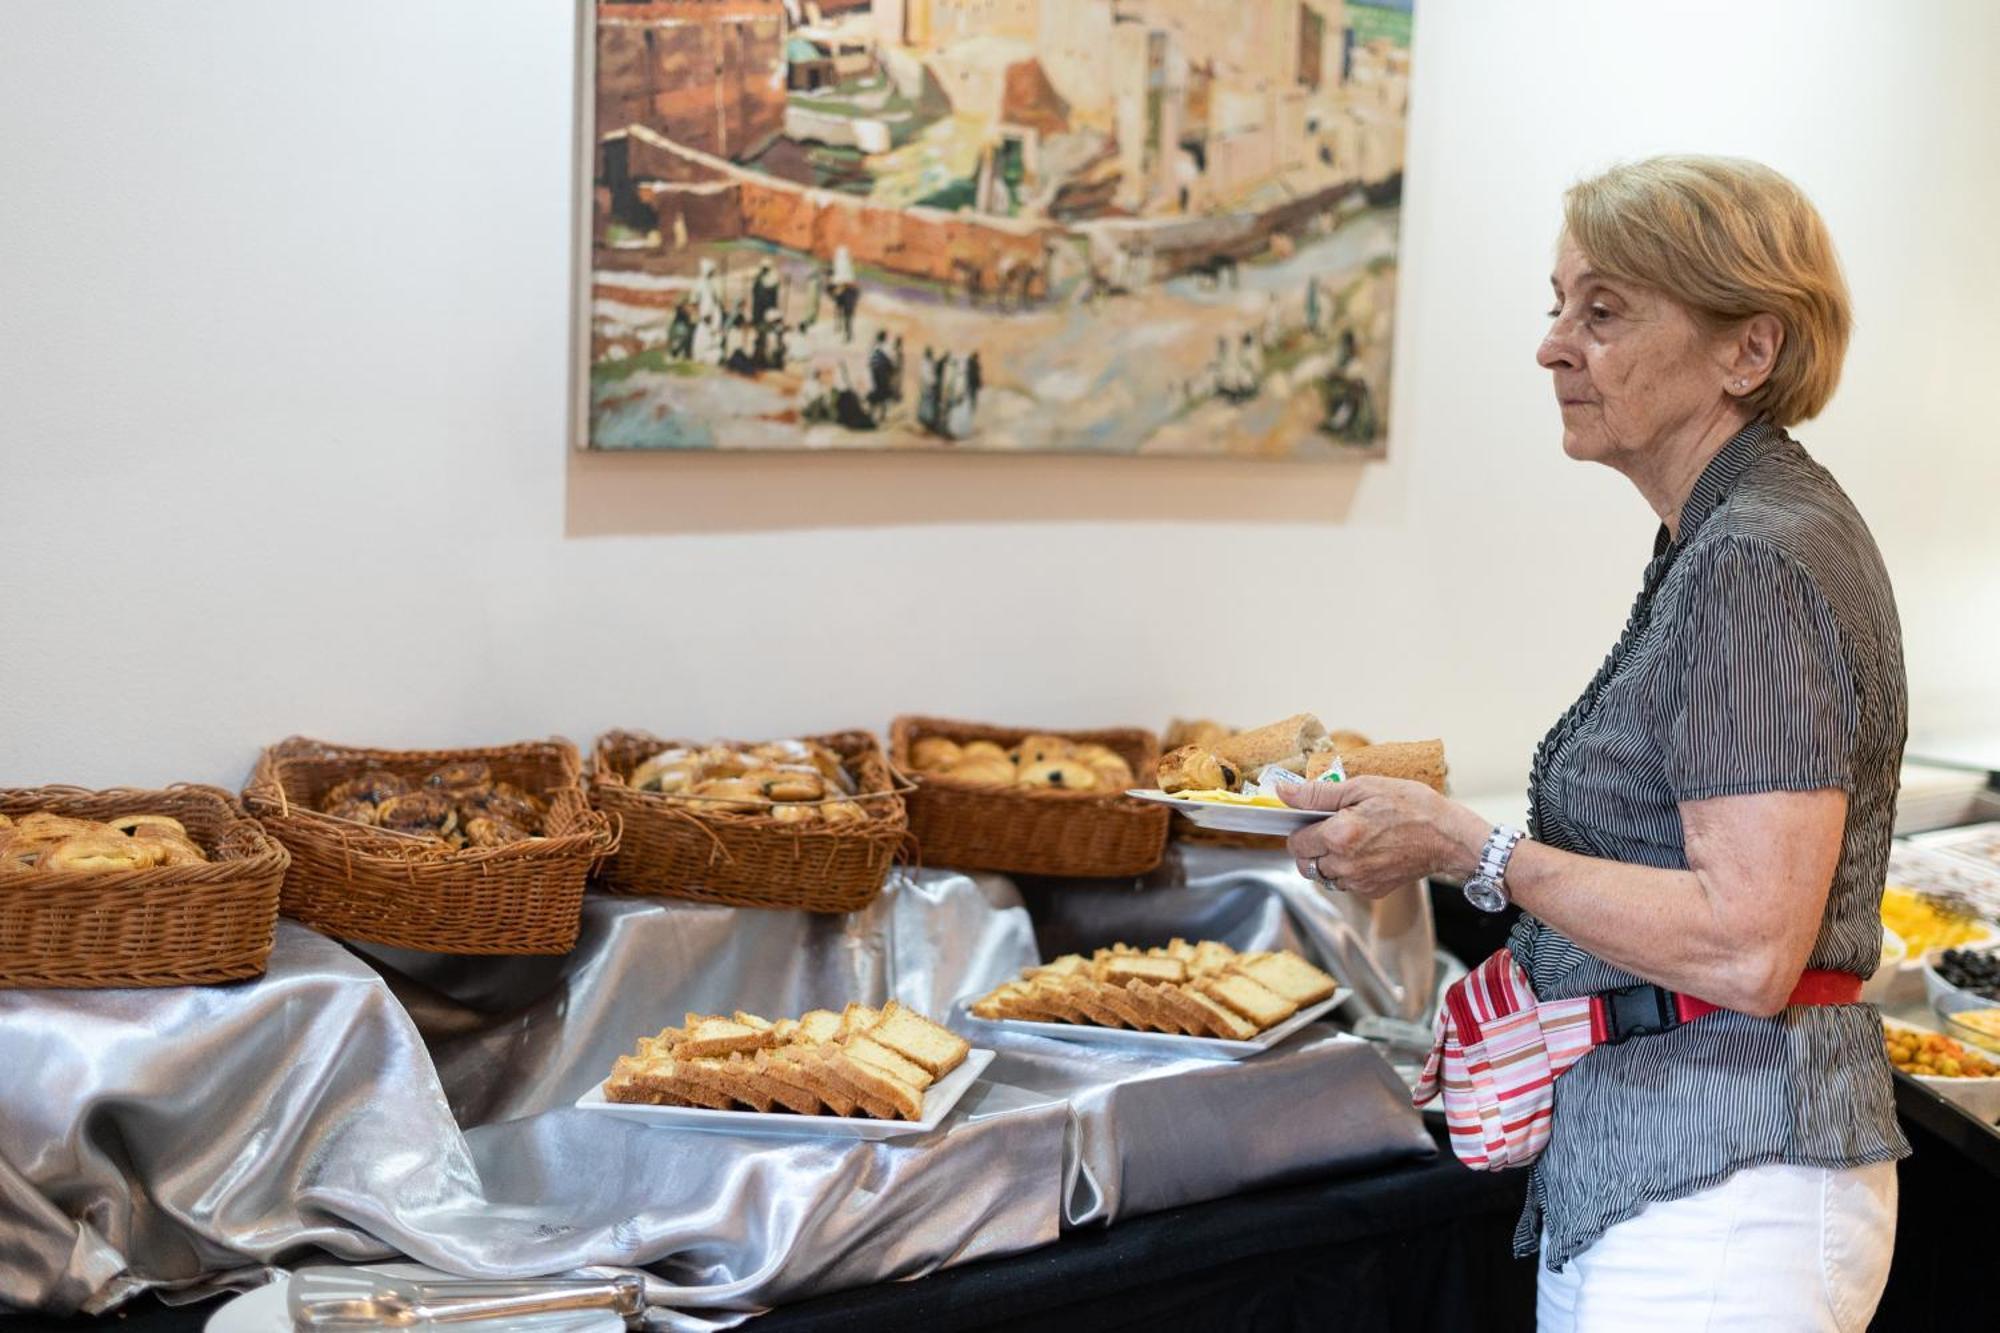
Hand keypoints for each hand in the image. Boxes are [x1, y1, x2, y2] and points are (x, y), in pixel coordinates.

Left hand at [1279, 777, 1488, 899]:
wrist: (1448, 838)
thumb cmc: (1411, 806)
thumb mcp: (1364, 787)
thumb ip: (1318, 793)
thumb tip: (1284, 792)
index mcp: (1339, 835)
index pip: (1295, 841)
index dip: (1299, 828)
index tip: (1310, 818)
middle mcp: (1345, 864)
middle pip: (1304, 862)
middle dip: (1310, 845)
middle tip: (1329, 827)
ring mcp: (1359, 881)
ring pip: (1322, 875)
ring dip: (1326, 859)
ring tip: (1348, 839)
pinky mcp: (1371, 891)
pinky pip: (1344, 884)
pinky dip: (1346, 870)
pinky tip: (1364, 851)